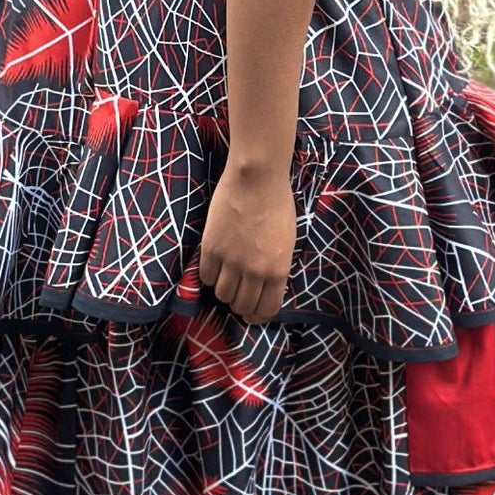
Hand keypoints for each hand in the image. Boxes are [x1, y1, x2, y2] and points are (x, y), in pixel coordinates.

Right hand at [198, 164, 296, 322]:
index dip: (259, 316)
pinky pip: (206, 276)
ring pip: (222, 294)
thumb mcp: (287, 241)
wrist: (256, 178)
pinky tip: (215, 265)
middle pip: (242, 305)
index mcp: (278, 270)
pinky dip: (210, 275)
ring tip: (227, 278)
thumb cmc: (277, 203)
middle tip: (239, 296)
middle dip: (241, 305)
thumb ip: (276, 267)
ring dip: (224, 290)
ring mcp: (231, 261)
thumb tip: (265, 285)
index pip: (266, 309)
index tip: (254, 314)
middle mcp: (255, 271)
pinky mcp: (211, 248)